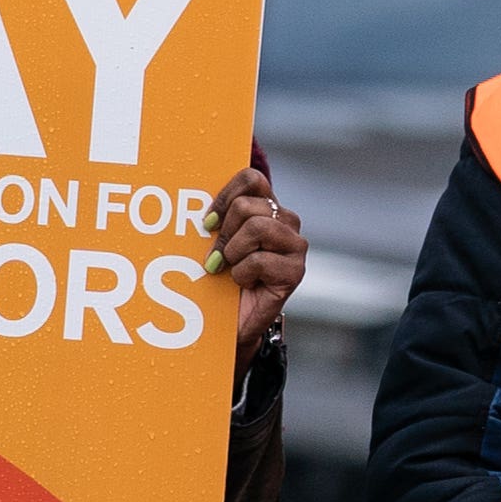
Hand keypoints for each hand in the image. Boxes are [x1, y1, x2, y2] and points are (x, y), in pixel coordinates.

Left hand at [207, 158, 305, 340]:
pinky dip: (242, 274)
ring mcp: (295, 246)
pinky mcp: (296, 271)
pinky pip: (259, 260)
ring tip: (230, 268)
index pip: (252, 180)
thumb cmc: (223, 279)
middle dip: (223, 233)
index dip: (226, 195)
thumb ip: (219, 220)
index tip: (207, 222)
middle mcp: (286, 222)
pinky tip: (244, 284)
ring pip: (257, 227)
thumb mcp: (217, 243)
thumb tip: (204, 213)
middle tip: (216, 257)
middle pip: (247, 206)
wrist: (235, 322)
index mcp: (268, 207)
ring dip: (233, 252)